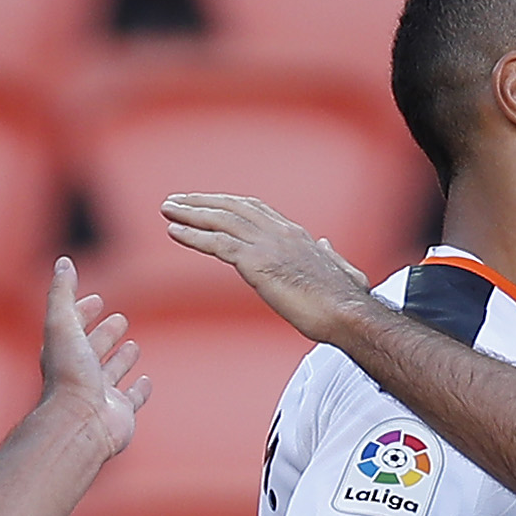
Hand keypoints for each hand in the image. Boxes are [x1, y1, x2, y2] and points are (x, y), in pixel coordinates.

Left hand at [40, 257, 153, 460]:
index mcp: (64, 352)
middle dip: (104, 333)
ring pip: (112, 372)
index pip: (72, 326)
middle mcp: (80, 373)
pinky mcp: (120, 412)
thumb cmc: (70, 374)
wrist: (82, 422)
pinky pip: (131, 399)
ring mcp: (101, 394)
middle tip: (119, 319)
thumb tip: (63, 261)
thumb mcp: (62, 323)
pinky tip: (146, 381)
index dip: (82, 311)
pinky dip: (139, 390)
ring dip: (121, 359)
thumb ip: (62, 292)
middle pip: (93, 349)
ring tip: (133, 346)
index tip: (95, 298)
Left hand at [158, 194, 374, 338]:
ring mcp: (268, 245)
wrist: (348, 314)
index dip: (228, 204)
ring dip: (190, 213)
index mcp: (297, 235)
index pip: (256, 209)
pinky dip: (193, 235)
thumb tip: (325, 243)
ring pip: (221, 220)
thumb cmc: (345, 303)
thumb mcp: (341, 270)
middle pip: (233, 206)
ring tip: (167, 210)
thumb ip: (330, 255)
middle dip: (202, 201)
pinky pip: (218, 243)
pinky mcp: (257, 263)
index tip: (208, 203)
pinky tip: (174, 232)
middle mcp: (280, 232)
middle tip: (177, 201)